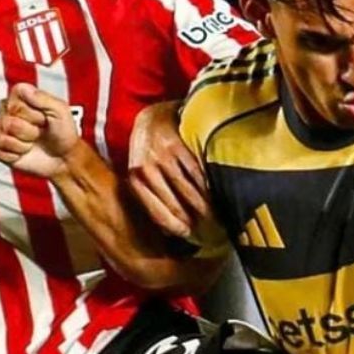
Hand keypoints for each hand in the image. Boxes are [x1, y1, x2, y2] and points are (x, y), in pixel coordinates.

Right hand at [0, 83, 78, 179]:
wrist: (63, 157)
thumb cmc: (63, 132)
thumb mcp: (60, 110)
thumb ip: (42, 97)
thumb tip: (23, 88)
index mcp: (20, 97)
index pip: (15, 103)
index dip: (33, 114)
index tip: (44, 117)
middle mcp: (6, 110)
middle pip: (9, 122)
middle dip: (30, 131)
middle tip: (40, 131)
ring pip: (4, 137)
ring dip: (24, 143)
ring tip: (32, 141)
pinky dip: (17, 154)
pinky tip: (24, 150)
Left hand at [128, 101, 209, 236]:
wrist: (152, 117)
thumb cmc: (148, 152)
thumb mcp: (141, 174)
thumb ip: (151, 197)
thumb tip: (169, 230)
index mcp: (136, 181)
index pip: (158, 212)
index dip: (176, 226)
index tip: (190, 235)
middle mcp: (147, 169)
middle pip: (176, 204)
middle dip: (194, 219)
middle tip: (210, 230)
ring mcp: (162, 157)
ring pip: (188, 190)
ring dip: (205, 206)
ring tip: (217, 216)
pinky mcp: (178, 145)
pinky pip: (196, 172)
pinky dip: (208, 185)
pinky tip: (217, 194)